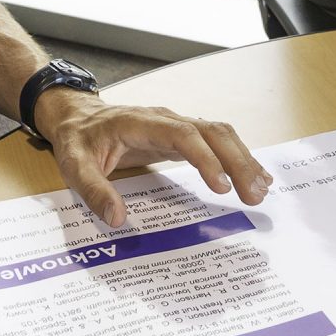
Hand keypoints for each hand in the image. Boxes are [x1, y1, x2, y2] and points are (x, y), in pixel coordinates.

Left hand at [36, 89, 272, 225]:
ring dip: (243, 159)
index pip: (183, 135)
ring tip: (261, 190)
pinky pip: (216, 141)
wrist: (76, 116)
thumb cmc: (78, 140)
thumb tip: (118, 219)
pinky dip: (237, 157)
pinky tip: (253, 176)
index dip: (205, 158)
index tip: (221, 187)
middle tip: (254, 195)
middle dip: (237, 161)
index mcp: (141, 123)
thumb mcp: (74, 165)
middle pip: (212, 132)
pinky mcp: (181, 135)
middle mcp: (166, 119)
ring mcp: (176, 125)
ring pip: (220, 134)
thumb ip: (94, 191)